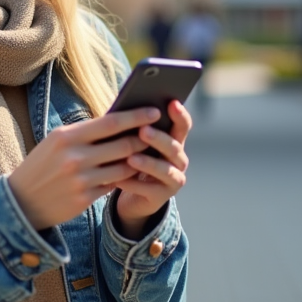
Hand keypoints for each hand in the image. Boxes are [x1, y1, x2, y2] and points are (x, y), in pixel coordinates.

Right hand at [8, 107, 157, 229]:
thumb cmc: (43, 165)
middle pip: (122, 145)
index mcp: (67, 137)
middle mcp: (74, 157)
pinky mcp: (84, 199)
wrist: (20, 200)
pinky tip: (130, 174)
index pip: (110, 123)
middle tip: (156, 135)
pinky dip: (124, 179)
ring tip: (147, 154)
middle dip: (143, 140)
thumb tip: (119, 121)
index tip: (154, 111)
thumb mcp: (57, 141)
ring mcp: (80, 179)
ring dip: (137, 161)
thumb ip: (85, 132)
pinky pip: (113, 186)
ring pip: (123, 168)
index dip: (136, 117)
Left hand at [112, 100, 190, 238]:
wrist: (133, 195)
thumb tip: (122, 109)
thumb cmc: (133, 159)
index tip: (171, 103)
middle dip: (159, 138)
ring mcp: (173, 180)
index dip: (180, 115)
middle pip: (174, 147)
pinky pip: (149, 190)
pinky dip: (133, 184)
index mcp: (174, 141)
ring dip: (149, 163)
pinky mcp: (161, 198)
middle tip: (143, 130)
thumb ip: (135, 128)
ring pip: (165, 170)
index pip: (183, 126)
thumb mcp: (135, 143)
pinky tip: (119, 179)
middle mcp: (179, 160)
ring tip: (132, 158)